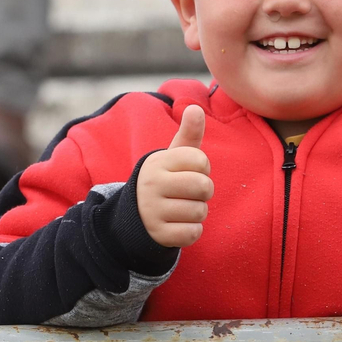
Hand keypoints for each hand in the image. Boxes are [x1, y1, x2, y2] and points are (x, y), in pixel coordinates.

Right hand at [137, 105, 212, 247]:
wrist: (136, 214)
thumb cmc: (165, 179)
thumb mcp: (173, 157)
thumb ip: (188, 134)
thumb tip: (196, 107)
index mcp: (158, 162)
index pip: (200, 160)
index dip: (203, 167)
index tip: (190, 171)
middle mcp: (152, 185)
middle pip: (203, 186)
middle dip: (204, 191)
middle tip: (191, 193)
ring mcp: (153, 211)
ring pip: (200, 212)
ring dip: (198, 212)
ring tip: (183, 207)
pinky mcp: (158, 234)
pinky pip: (193, 233)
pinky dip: (192, 230)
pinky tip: (179, 224)